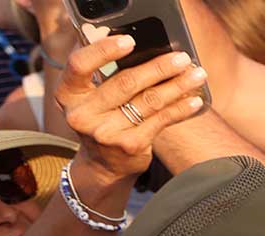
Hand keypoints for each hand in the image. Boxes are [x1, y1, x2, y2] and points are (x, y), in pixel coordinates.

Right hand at [56, 35, 206, 183]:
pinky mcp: (129, 145)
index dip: (103, 50)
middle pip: (125, 83)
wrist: (104, 165)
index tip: (130, 40)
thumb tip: (127, 41)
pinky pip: (160, 120)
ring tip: (196, 75)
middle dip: (158, 68)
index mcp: (68, 93)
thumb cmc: (102, 118)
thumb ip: (103, 71)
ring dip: (177, 86)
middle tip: (182, 58)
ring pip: (148, 101)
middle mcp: (82, 114)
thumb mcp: (91, 97)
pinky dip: (180, 108)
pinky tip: (194, 100)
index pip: (80, 65)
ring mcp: (106, 132)